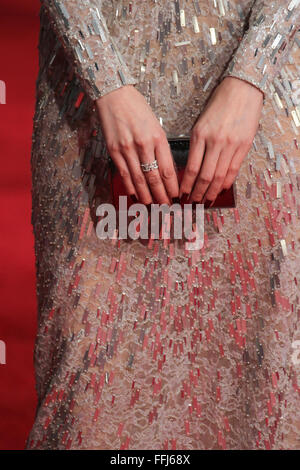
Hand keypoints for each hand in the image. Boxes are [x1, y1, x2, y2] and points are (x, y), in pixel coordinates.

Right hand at [95, 84, 178, 204]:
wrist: (114, 94)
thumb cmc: (137, 108)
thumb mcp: (156, 125)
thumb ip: (161, 147)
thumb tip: (165, 171)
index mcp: (158, 137)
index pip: (168, 169)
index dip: (172, 187)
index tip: (175, 196)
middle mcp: (143, 144)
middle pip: (154, 178)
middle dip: (161, 196)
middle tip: (165, 207)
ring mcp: (127, 149)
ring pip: (139, 179)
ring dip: (146, 195)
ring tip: (152, 205)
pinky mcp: (114, 150)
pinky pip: (124, 174)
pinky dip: (130, 187)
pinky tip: (135, 195)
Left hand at [179, 76, 263, 204]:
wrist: (242, 89)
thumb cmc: (218, 104)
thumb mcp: (200, 122)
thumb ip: (197, 144)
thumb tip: (192, 169)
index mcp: (199, 135)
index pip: (191, 168)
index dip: (186, 185)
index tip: (181, 195)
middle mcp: (214, 142)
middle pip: (205, 176)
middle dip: (197, 193)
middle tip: (192, 203)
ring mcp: (230, 144)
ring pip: (219, 176)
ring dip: (212, 191)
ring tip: (206, 201)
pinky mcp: (244, 145)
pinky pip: (234, 169)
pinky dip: (227, 182)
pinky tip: (222, 189)